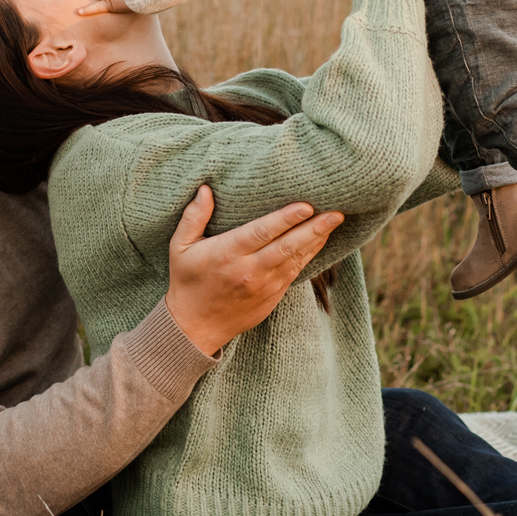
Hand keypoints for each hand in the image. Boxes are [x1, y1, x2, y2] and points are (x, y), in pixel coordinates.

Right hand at [165, 185, 343, 355]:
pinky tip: (321, 240)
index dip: (286, 219)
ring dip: (317, 240)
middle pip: (286, 246)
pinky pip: (295, 272)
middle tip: (336, 212)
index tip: (307, 205)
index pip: (261, 233)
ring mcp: (264, 285)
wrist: (195, 326)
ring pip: (296, 259)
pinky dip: (310, 255)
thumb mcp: (179, 247)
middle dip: (313, 228)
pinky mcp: (273, 296)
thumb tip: (206, 189)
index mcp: (227, 254)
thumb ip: (193, 217)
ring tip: (335, 221)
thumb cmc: (187, 281)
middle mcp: (249, 270)